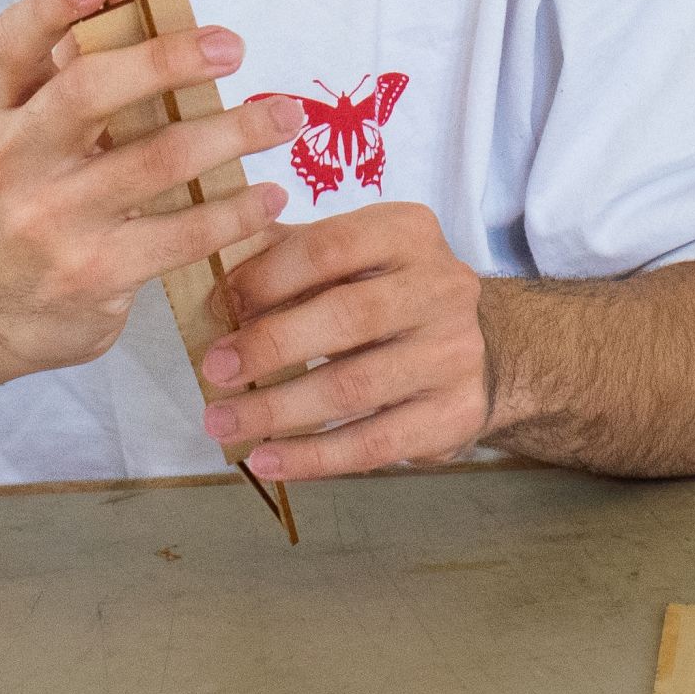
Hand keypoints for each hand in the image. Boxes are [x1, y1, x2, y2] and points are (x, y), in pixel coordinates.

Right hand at [0, 0, 297, 403]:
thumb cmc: (28, 193)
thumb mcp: (29, 124)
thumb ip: (73, 54)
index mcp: (0, 109)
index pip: (13, 44)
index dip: (52, 4)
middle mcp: (14, 158)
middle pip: (87, 92)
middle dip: (167, 60)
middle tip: (234, 47)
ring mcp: (51, 219)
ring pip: (155, 161)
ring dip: (234, 133)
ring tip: (285, 119)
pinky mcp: (92, 273)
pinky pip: (180, 234)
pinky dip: (235, 212)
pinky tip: (270, 198)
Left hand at [196, 201, 489, 481]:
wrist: (480, 348)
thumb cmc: (388, 296)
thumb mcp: (350, 259)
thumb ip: (287, 256)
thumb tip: (213, 277)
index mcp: (409, 233)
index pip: (331, 247)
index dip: (267, 277)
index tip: (217, 307)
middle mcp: (443, 287)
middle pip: (348, 316)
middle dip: (270, 345)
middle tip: (214, 370)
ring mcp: (456, 352)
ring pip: (356, 387)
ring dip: (278, 409)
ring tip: (223, 423)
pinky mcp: (456, 413)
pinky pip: (375, 443)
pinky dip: (313, 456)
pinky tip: (266, 460)